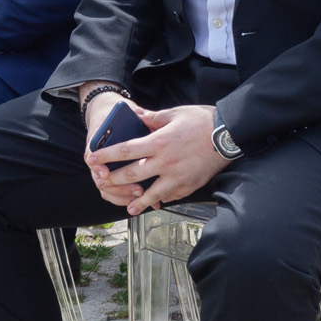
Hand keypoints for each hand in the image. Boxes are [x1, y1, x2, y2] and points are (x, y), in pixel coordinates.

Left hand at [83, 103, 226, 213]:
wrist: (228, 135)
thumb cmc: (201, 121)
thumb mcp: (174, 113)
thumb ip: (152, 118)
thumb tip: (136, 116)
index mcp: (159, 142)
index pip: (125, 150)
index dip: (106, 155)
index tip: (92, 158)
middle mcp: (165, 162)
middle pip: (132, 175)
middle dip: (114, 180)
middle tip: (102, 183)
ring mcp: (178, 177)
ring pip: (152, 194)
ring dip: (137, 202)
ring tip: (129, 207)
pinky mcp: (189, 186)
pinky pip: (171, 196)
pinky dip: (161, 199)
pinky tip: (155, 201)